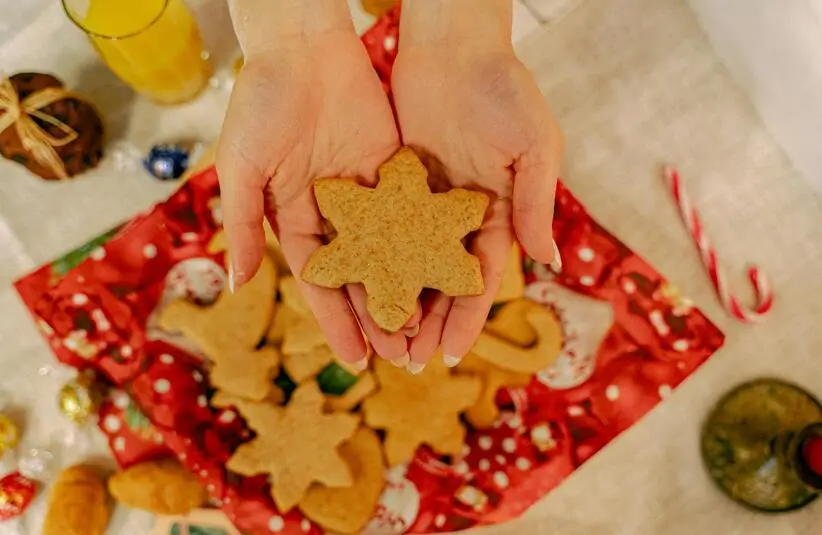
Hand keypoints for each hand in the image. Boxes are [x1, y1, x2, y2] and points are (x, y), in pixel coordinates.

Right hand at [217, 11, 415, 367]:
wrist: (303, 45)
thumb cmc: (262, 102)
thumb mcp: (243, 166)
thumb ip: (242, 225)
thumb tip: (236, 284)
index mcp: (295, 217)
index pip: (322, 282)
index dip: (337, 321)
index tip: (356, 358)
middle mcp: (334, 213)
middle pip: (361, 275)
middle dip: (379, 316)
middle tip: (402, 357)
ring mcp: (366, 193)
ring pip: (392, 252)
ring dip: (408, 289)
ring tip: (429, 329)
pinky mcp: (394, 169)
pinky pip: (414, 213)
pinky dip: (428, 244)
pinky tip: (446, 274)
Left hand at [393, 1, 563, 370]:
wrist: (454, 44)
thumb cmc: (504, 89)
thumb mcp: (533, 146)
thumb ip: (535, 202)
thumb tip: (549, 260)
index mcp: (498, 212)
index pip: (480, 278)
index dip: (467, 317)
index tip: (451, 354)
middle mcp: (460, 215)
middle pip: (441, 281)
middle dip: (428, 322)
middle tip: (409, 362)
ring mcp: (426, 201)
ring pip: (408, 263)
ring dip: (397, 301)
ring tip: (381, 339)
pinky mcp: (395, 182)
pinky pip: (381, 229)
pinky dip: (371, 260)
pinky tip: (356, 289)